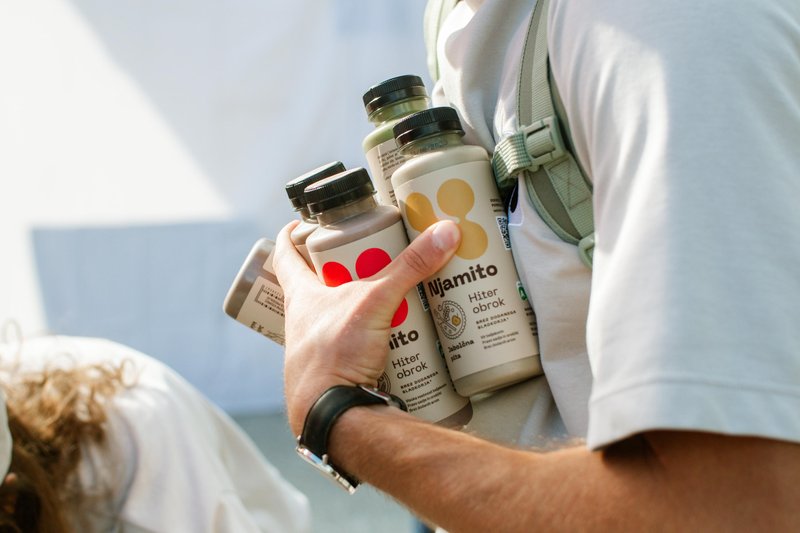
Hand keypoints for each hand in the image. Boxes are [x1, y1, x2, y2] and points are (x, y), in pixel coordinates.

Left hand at [273, 219, 460, 434]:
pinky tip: (391, 336)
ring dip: (359, 306)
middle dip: (342, 269)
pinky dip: (370, 337)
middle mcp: (303, 322)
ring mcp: (317, 348)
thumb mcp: (374, 302)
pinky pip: (353, 346)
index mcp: (301, 297)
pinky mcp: (336, 371)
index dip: (293, 234)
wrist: (331, 417)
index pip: (285, 255)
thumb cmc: (333, 357)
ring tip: (387, 295)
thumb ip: (410, 267)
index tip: (304, 222)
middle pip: (317, 284)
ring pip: (336, 316)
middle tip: (366, 257)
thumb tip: (444, 231)